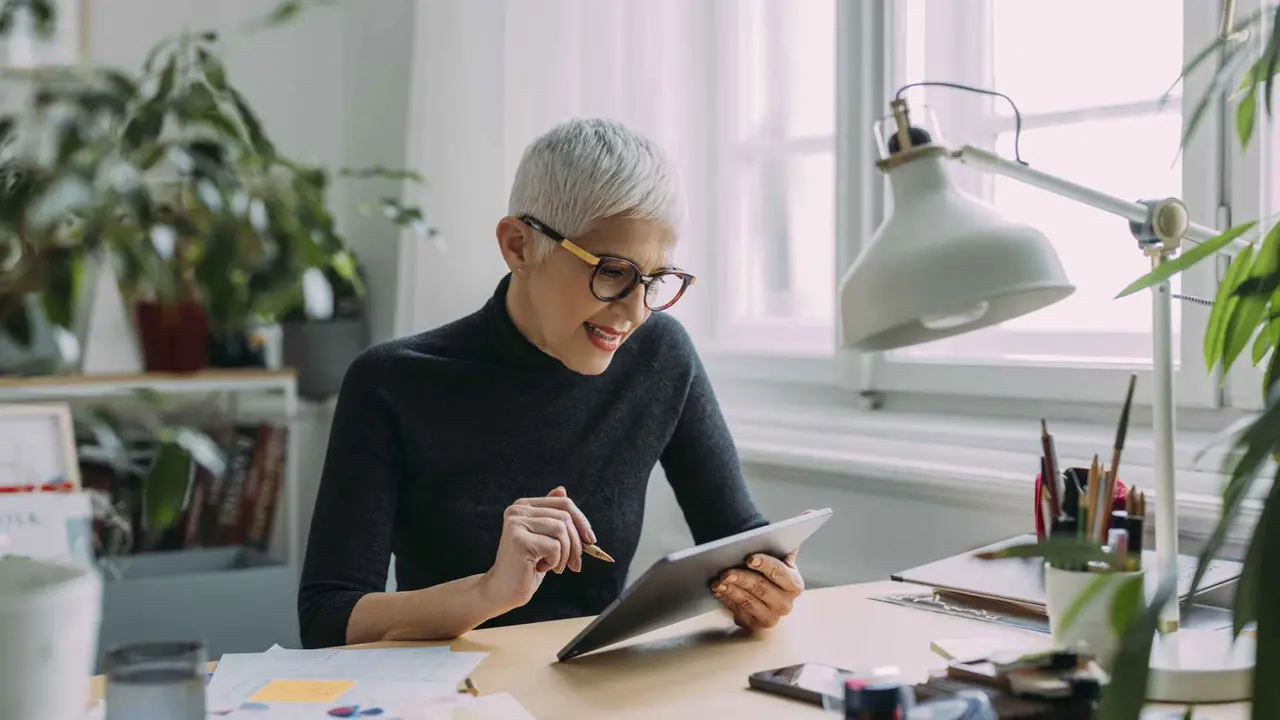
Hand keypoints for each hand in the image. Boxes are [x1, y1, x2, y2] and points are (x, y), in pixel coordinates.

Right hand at [479, 487, 595, 613]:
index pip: (563, 503)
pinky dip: (555, 561)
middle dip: (576, 543)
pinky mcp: (519, 540)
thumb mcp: (544, 538)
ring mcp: (516, 523)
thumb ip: (551, 515)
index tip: (590, 540)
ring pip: (561, 530)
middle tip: (574, 563)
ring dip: (565, 554)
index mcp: (524, 506)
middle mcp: (518, 510)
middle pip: (565, 516)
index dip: (581, 521)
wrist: (504, 590)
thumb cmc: (527, 566)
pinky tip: (542, 568)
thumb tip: (562, 489)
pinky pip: (554, 546)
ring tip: (556, 567)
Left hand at [711, 549, 804, 631]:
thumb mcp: (781, 565)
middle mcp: (785, 604)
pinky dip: (725, 599)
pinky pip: (737, 611)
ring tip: (717, 582)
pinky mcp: (754, 625)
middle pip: (761, 588)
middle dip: (741, 578)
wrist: (769, 604)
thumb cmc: (773, 578)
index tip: (750, 559)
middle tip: (726, 572)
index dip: (765, 564)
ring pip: (747, 601)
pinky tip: (718, 590)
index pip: (779, 572)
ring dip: (730, 590)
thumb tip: (786, 541)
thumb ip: (782, 553)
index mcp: (794, 585)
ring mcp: (770, 617)